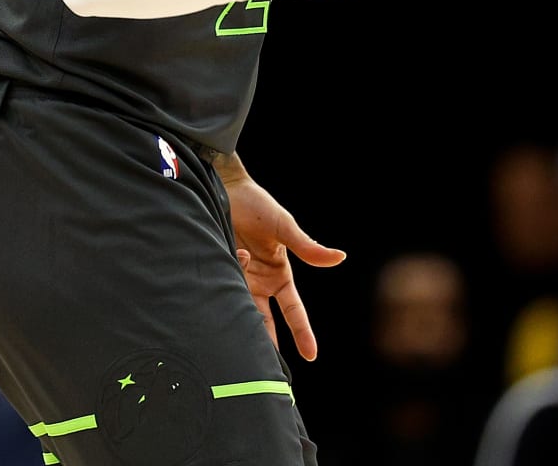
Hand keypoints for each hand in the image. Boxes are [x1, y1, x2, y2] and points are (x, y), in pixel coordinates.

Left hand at [223, 160, 344, 360]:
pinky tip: (237, 254)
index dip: (302, 333)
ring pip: (241, 309)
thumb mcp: (284, 227)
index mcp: (280, 275)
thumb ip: (308, 247)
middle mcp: (260, 282)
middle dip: (266, 342)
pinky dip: (229, 279)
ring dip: (241, 313)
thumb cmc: (258, 206)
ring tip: (241, 311)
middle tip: (265, 369)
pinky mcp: (218, 273)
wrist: (223, 189)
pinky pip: (223, 288)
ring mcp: (238, 279)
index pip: (294, 311)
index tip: (311, 356)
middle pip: (265, 321)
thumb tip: (340, 257)